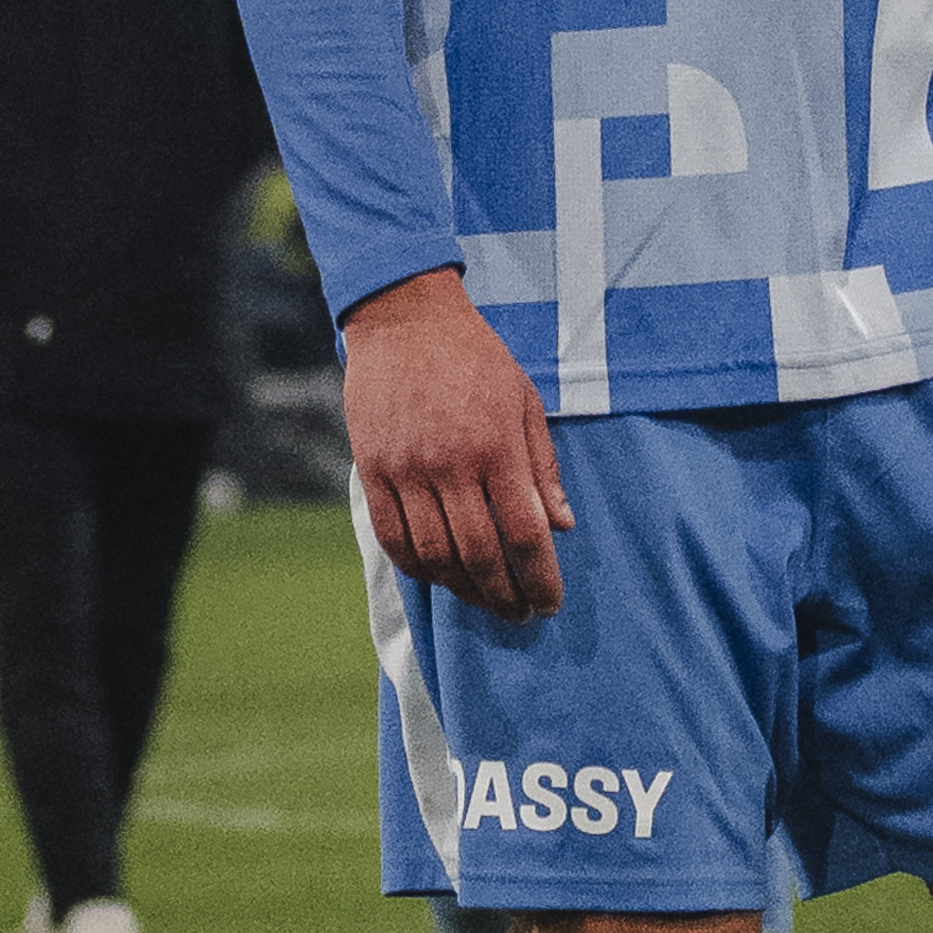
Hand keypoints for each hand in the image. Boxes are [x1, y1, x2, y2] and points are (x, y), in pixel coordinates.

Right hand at [342, 269, 569, 617]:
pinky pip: (392, 536)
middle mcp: (451, 463)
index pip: (524, 533)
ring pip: (434, 555)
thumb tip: (561, 526)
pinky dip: (416, 566)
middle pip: (480, 555)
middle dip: (505, 596)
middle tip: (520, 614)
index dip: (540, 578)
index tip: (550, 603)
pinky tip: (438, 576)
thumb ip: (543, 467)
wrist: (405, 319)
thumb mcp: (525, 401)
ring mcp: (406, 469)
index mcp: (497, 446)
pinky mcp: (372, 469)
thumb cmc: (476, 358)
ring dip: (462, 589)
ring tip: (483, 599)